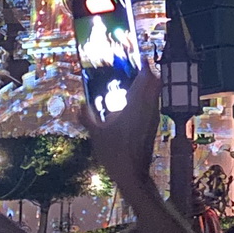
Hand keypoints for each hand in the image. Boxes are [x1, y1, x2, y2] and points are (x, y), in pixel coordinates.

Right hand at [79, 62, 160, 193]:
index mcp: (136, 105)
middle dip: (146, 72)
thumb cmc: (114, 154)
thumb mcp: (96, 135)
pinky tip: (132, 102)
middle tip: (133, 67)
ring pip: (155, 93)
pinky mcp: (153, 125)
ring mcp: (153, 117)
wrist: (133, 176)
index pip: (147, 78)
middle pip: (154, 82)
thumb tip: (78, 106)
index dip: (144, 65)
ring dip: (147, 84)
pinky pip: (153, 103)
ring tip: (131, 81)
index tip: (137, 57)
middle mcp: (148, 108)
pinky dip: (146, 96)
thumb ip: (87, 118)